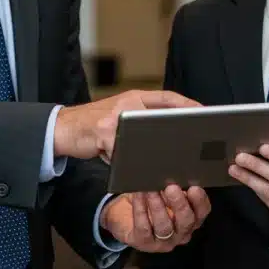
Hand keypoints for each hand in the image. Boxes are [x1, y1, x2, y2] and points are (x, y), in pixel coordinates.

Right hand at [53, 90, 200, 160]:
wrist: (63, 128)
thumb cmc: (94, 126)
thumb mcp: (120, 118)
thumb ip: (139, 122)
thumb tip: (167, 137)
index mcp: (133, 98)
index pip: (167, 97)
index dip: (187, 104)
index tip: (205, 113)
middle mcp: (126, 103)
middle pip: (160, 113)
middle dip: (179, 126)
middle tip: (197, 139)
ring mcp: (114, 118)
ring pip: (143, 134)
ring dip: (157, 148)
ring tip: (173, 161)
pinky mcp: (103, 133)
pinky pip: (124, 150)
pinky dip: (132, 160)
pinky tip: (139, 171)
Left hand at [101, 185, 210, 252]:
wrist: (125, 215)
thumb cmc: (149, 199)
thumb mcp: (163, 190)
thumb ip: (173, 184)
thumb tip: (174, 169)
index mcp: (191, 218)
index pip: (202, 212)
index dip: (200, 201)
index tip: (194, 188)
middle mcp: (180, 233)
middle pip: (186, 222)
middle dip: (180, 204)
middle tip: (171, 188)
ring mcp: (163, 242)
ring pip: (164, 226)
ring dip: (158, 206)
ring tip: (151, 189)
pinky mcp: (144, 243)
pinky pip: (143, 227)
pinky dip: (141, 209)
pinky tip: (139, 194)